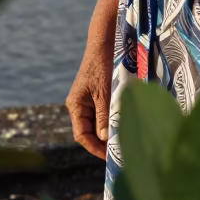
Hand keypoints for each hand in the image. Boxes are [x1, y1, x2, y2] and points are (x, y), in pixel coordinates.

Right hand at [66, 39, 112, 160]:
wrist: (105, 42)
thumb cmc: (102, 66)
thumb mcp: (104, 93)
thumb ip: (104, 116)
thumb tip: (105, 139)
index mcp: (75, 106)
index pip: (81, 135)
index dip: (94, 148)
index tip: (108, 157)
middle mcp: (79, 105)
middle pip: (90, 131)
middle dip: (103, 142)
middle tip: (120, 152)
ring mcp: (89, 100)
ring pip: (98, 123)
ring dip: (109, 131)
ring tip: (124, 141)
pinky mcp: (98, 95)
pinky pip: (104, 113)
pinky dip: (112, 120)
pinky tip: (124, 125)